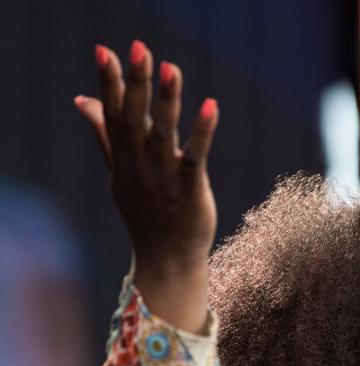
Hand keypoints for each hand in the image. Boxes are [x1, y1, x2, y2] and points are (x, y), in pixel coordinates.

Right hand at [74, 40, 217, 331]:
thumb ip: (105, 136)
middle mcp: (140, 166)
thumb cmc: (146, 214)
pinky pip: (196, 158)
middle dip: (136, 83)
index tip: (104, 50)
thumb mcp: (120, 173)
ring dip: (167, 100)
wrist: (167, 259)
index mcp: (124, 159)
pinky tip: (211, 106)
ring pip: (163, 134)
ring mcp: (164, 179)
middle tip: (138, 47)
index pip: (113, 114)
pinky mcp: (190, 191)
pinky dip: (203, 132)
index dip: (109, 83)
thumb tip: (84, 100)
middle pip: (135, 119)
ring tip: (171, 67)